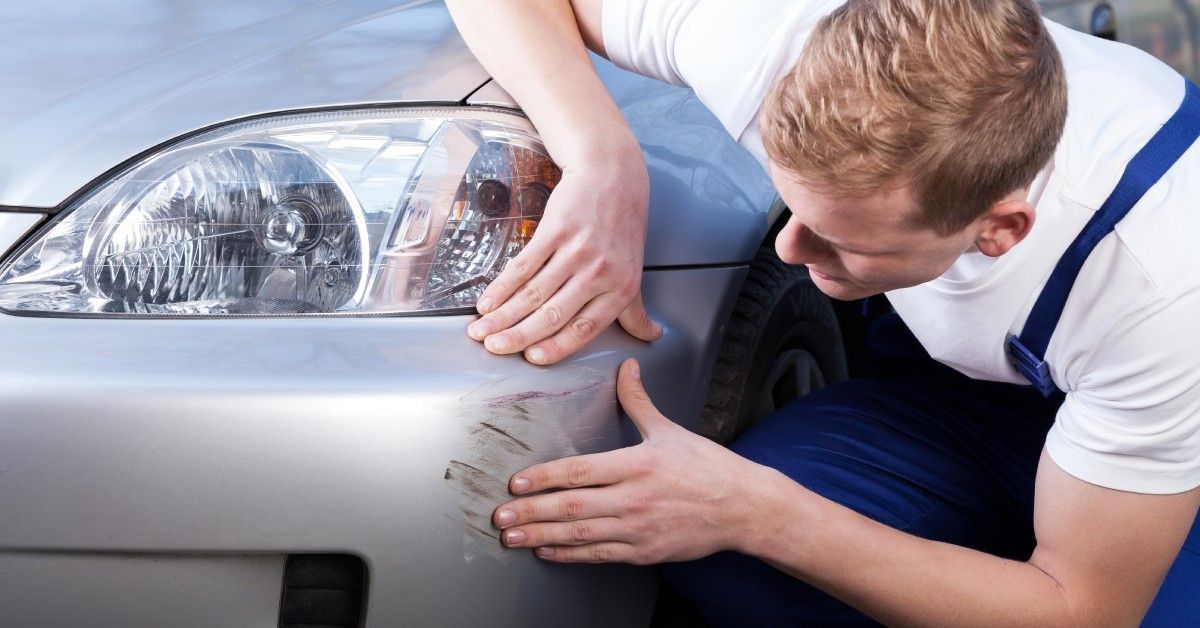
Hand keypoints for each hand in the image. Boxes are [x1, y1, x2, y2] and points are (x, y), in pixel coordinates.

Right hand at [466, 157, 661, 365]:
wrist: (613, 176)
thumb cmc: (623, 227)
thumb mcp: (634, 271)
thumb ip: (635, 310)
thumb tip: (651, 336)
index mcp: (620, 289)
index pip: (584, 328)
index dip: (556, 347)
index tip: (532, 359)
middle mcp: (599, 273)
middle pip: (553, 314)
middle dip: (518, 336)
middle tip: (494, 348)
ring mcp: (576, 251)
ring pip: (534, 293)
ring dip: (503, 315)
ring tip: (481, 330)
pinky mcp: (556, 230)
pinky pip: (524, 266)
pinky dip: (502, 286)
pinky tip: (487, 301)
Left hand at [491, 358, 767, 563]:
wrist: (743, 507)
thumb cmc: (708, 468)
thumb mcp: (670, 430)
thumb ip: (638, 401)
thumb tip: (626, 367)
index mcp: (636, 464)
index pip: (579, 471)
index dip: (543, 477)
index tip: (516, 482)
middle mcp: (633, 498)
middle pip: (571, 506)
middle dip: (530, 512)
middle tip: (500, 517)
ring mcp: (637, 528)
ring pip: (580, 535)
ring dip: (541, 536)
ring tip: (512, 538)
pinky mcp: (644, 551)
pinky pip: (598, 555)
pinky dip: (569, 555)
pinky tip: (547, 552)